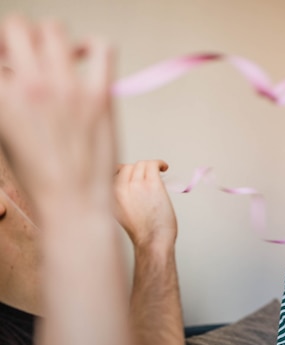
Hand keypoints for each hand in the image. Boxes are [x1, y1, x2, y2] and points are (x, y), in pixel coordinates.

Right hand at [0, 16, 114, 211]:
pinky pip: (101, 47)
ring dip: (54, 38)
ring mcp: (67, 88)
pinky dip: (93, 45)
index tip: (10, 66)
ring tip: (60, 57)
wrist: (73, 203)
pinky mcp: (100, 96)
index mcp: (1, 96)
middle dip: (21, 37)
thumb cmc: (40, 177)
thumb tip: (13, 75)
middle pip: (19, 27)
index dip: (1, 54)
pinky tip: (88, 60)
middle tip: (32, 56)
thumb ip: (7, 99)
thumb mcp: (7, 135)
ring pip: (55, 29)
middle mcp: (31, 85)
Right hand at [114, 160, 176, 249]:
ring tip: (159, 172)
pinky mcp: (151, 184)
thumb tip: (129, 180)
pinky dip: (160, 163)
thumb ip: (120, 197)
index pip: (114, 173)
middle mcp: (119, 188)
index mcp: (109, 196)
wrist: (152, 241)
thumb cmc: (141, 232)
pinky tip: (164, 168)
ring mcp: (135, 185)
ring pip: (141, 164)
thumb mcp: (120, 213)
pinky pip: (153, 164)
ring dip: (151, 167)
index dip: (126, 172)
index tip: (135, 175)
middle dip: (140, 171)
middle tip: (149, 177)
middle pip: (128, 167)